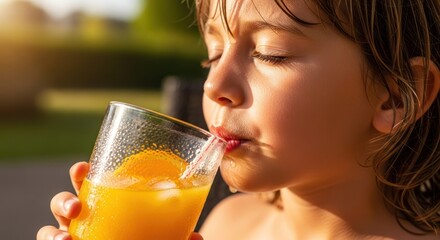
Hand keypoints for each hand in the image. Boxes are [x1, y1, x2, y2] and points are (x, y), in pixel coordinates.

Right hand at [36, 162, 204, 239]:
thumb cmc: (148, 235)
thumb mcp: (163, 231)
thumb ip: (177, 232)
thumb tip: (196, 236)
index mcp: (108, 202)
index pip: (91, 183)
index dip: (81, 173)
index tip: (84, 167)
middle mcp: (87, 217)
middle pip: (65, 202)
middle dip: (64, 200)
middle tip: (77, 207)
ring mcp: (76, 234)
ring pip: (51, 228)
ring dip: (53, 232)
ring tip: (66, 239)